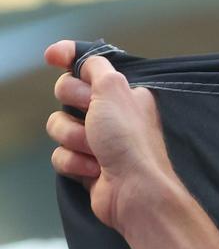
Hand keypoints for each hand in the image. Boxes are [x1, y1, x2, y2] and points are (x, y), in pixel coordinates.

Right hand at [44, 40, 179, 232]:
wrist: (135, 191)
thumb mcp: (115, 89)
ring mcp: (97, 141)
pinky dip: (73, 162)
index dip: (68, 58)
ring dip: (73, 138)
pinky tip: (93, 171)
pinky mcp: (85, 166)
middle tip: (91, 117)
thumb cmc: (128, 139)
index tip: (52, 57)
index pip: (89, 67)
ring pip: (59, 125)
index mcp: (123, 94)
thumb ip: (98, 68)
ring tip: (95, 151)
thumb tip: (83, 59)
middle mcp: (111, 115)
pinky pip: (60, 154)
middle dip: (73, 106)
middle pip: (66, 94)